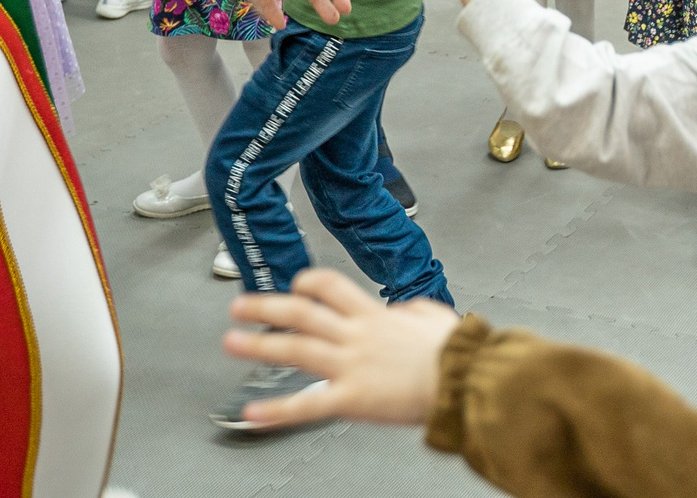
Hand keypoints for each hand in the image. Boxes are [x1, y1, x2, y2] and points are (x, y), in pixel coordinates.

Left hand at [223, 269, 459, 429]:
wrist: (465, 378)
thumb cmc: (456, 353)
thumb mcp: (435, 318)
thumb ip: (414, 313)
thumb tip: (404, 313)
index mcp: (376, 315)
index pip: (332, 287)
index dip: (308, 283)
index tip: (293, 285)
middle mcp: (357, 335)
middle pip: (301, 312)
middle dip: (266, 307)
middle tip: (240, 306)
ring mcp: (350, 365)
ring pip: (295, 349)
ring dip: (258, 345)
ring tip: (231, 342)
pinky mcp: (352, 398)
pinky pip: (307, 405)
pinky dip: (276, 411)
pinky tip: (252, 414)